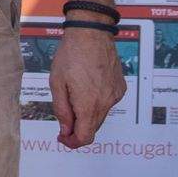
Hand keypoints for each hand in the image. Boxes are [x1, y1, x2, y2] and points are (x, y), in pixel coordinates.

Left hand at [49, 26, 125, 148]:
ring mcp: (115, 95)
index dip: (72, 142)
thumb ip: (62, 110)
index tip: (62, 137)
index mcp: (88, 105)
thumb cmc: (70, 56)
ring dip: (86, 114)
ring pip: (100, 116)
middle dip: (77, 129)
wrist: (91, 34)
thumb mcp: (57, 83)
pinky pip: (107, 103)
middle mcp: (106, 103)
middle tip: (63, 120)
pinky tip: (87, 87)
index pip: (85, 137)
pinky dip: (96, 102)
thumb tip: (66, 130)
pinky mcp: (120, 88)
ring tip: (73, 95)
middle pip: (92, 128)